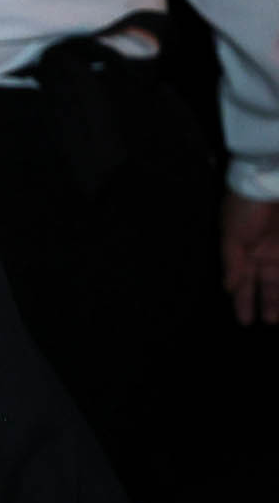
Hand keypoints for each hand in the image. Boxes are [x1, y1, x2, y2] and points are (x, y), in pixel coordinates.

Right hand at [220, 191, 278, 324]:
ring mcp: (278, 248)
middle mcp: (261, 254)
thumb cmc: (245, 209)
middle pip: (264, 283)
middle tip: (269, 322)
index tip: (245, 321)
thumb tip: (229, 288)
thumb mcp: (232, 236)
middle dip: (266, 302)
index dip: (243, 301)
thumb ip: (232, 263)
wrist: (266, 180)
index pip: (242, 282)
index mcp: (242, 253)